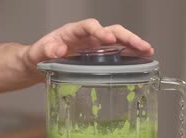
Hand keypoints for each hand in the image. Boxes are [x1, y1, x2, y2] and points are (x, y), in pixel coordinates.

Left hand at [24, 18, 153, 65]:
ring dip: (134, 45)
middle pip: (110, 31)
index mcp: (72, 32)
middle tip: (141, 45)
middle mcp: (87, 36)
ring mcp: (95, 45)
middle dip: (127, 37)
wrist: (39, 62)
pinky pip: (117, 52)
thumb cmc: (38, 56)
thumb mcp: (37, 54)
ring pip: (118, 40)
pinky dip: (130, 55)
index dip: (99, 31)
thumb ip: (46, 51)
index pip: (89, 26)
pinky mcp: (99, 56)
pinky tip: (142, 60)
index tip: (108, 39)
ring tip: (149, 51)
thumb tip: (58, 50)